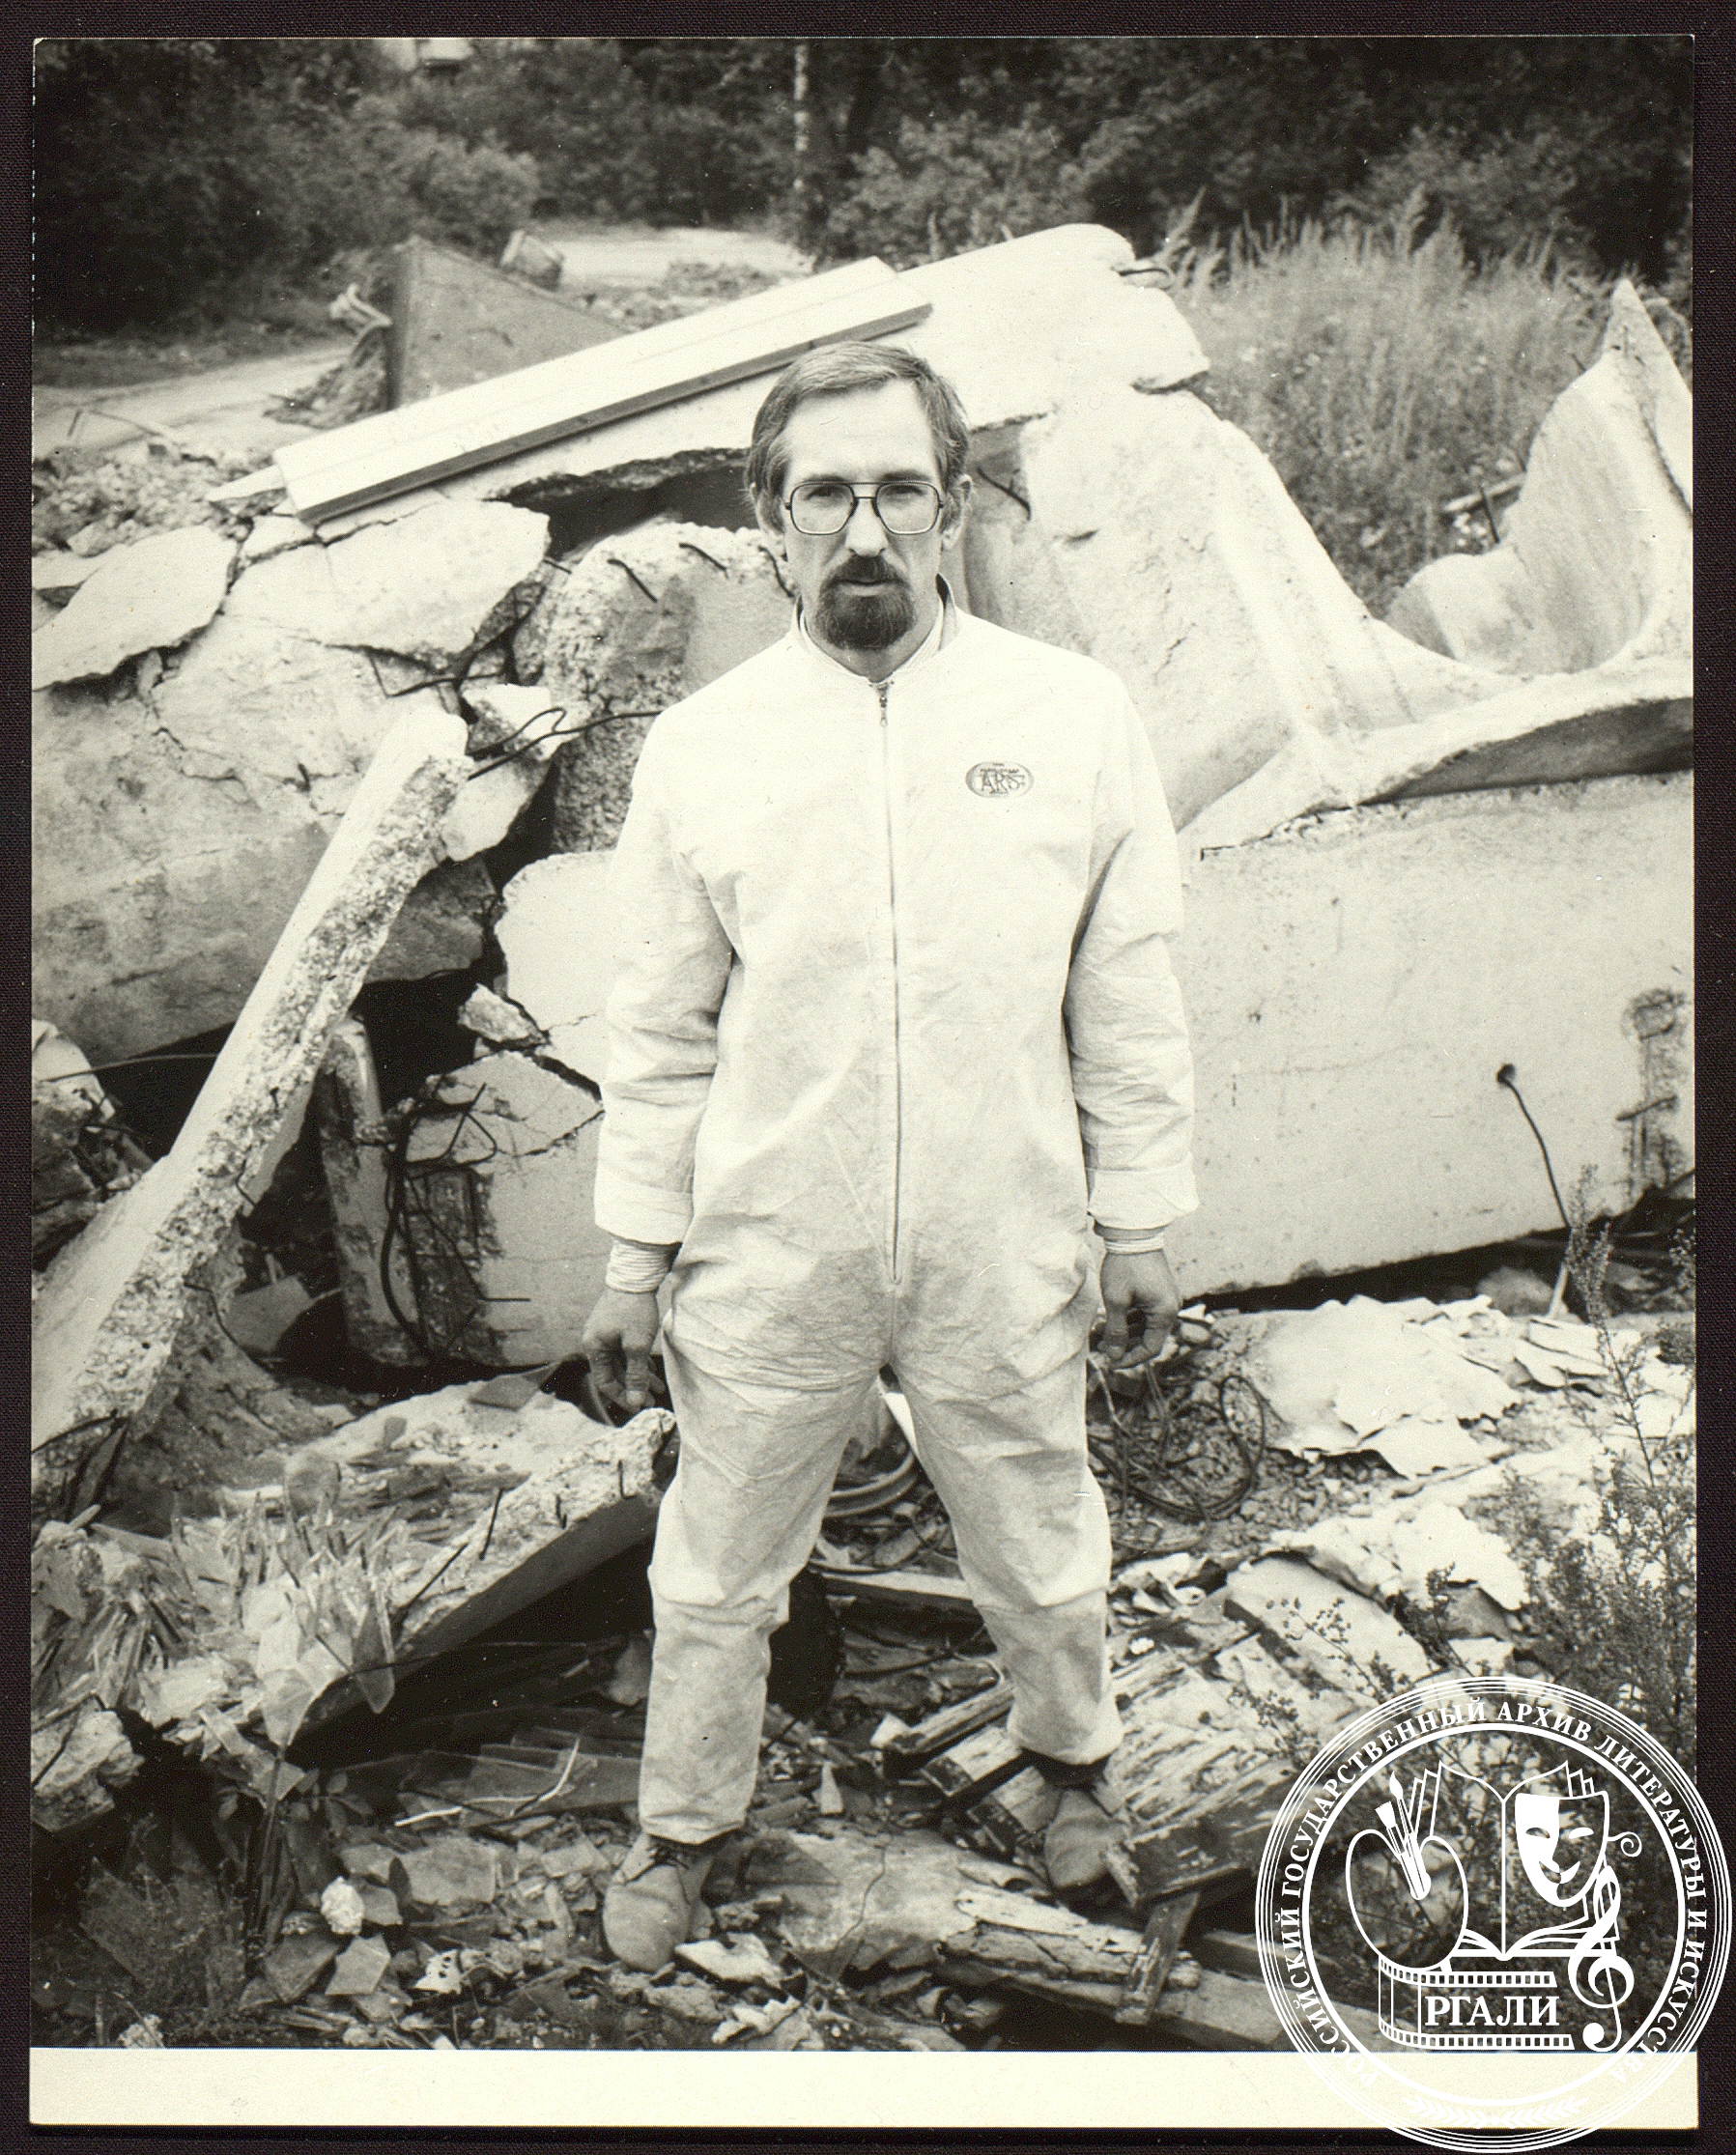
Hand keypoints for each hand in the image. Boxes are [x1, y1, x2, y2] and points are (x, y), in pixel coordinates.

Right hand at [580, 1288, 661, 1412]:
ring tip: (658, 1389)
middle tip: (652, 1401)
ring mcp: (605, 1333)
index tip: (639, 1407)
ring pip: (622, 1362)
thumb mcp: (637, 1345)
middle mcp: (596, 1342)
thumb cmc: (634, 1309)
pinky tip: (653, 1371)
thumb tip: (634, 1401)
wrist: (636, 1275)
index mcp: (594, 1347)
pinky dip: (639, 1361)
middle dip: (634, 1388)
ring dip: (639, 1376)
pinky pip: (625, 1350)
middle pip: (614, 1373)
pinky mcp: (616, 1326)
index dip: (622, 1396)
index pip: (605, 1382)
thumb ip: (635, 1374)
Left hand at [1097, 1250, 1181, 1371]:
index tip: (1109, 1362)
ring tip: (1101, 1334)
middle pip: (1149, 1338)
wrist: (1133, 1233)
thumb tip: (1113, 1356)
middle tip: (1101, 1348)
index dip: (1129, 1359)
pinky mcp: (1160, 1290)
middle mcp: (1171, 1307)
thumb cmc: (1124, 1265)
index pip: (1151, 1349)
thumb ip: (1116, 1331)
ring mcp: (1167, 1298)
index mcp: (1165, 1312)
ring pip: (1146, 1326)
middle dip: (1124, 1346)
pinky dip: (1130, 1319)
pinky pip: (1146, 1313)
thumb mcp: (1116, 1300)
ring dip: (1125, 1333)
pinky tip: (1111, 1320)